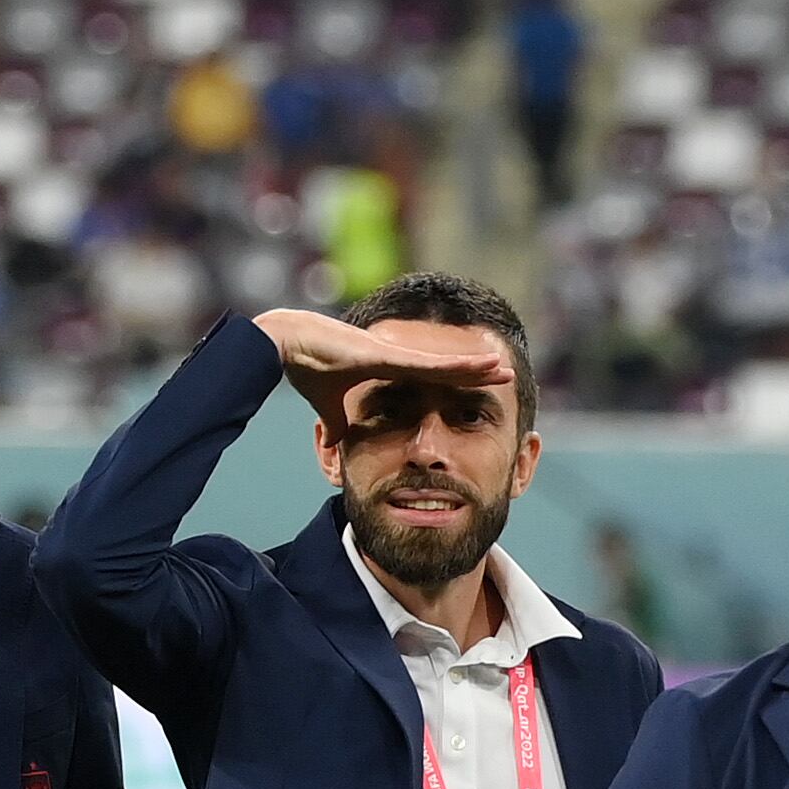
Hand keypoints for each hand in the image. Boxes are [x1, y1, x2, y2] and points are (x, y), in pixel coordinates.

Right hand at [256, 306, 515, 433]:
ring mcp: (395, 354)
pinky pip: (431, 364)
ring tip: (504, 370)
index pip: (431, 379)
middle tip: (505, 376)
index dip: (457, 384)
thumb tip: (336, 442)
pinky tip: (482, 366)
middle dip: (475, 374)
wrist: (283, 345)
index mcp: (386, 370)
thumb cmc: (303, 367)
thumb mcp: (327, 405)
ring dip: (476, 367)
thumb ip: (337, 422)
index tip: (480, 390)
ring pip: (445, 364)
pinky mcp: (389, 355)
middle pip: (446, 369)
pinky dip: (459, 366)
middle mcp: (397, 359)